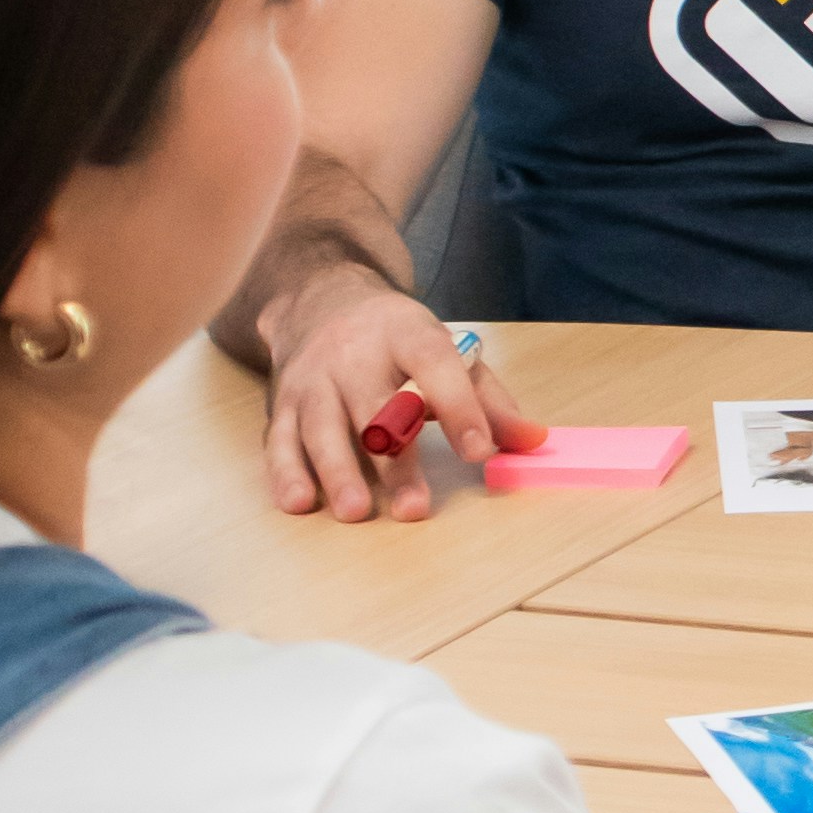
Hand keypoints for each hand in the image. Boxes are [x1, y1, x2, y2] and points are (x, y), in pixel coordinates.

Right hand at [260, 272, 538, 526]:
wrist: (320, 300)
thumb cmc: (396, 339)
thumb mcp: (447, 352)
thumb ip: (489, 399)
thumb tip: (532, 440)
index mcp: (406, 333)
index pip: (435, 366)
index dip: (460, 407)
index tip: (479, 450)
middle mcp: (353, 355)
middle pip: (374, 407)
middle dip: (394, 460)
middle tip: (415, 507)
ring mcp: (313, 380)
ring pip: (322, 427)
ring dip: (338, 472)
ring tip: (356, 512)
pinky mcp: (281, 404)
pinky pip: (280, 440)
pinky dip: (286, 473)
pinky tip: (300, 502)